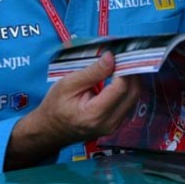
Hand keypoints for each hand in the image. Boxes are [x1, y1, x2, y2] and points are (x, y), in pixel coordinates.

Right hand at [5, 51, 140, 169]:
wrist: (50, 130)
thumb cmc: (55, 106)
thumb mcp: (68, 84)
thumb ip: (92, 72)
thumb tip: (112, 57)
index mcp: (94, 114)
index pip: (121, 87)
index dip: (123, 68)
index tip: (118, 55)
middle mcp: (109, 123)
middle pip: (132, 93)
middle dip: (130, 72)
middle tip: (121, 57)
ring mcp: (114, 126)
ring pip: (134, 98)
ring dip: (131, 80)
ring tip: (119, 66)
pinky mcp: (116, 124)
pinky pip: (129, 103)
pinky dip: (127, 89)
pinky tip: (118, 79)